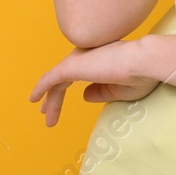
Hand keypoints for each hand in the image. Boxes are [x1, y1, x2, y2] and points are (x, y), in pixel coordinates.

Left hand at [27, 39, 159, 126]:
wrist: (142, 63)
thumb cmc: (139, 76)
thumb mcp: (118, 90)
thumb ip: (99, 92)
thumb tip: (84, 96)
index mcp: (96, 61)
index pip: (75, 77)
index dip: (66, 92)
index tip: (61, 105)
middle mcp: (83, 57)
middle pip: (62, 80)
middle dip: (54, 99)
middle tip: (46, 115)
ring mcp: (76, 60)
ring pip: (55, 82)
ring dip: (50, 101)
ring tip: (45, 117)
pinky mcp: (70, 66)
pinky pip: (49, 79)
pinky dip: (40, 88)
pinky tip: (33, 100)